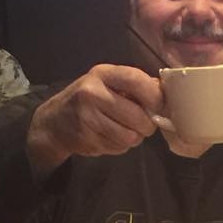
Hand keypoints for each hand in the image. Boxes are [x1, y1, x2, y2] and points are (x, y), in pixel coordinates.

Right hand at [27, 65, 162, 176]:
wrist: (55, 121)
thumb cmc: (90, 100)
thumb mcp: (109, 84)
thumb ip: (136, 86)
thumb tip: (166, 93)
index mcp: (103, 74)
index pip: (136, 80)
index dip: (155, 96)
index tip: (159, 105)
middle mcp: (92, 92)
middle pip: (138, 116)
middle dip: (147, 125)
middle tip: (142, 124)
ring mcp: (87, 117)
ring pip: (130, 136)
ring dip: (134, 137)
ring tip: (124, 130)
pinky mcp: (87, 139)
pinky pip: (119, 148)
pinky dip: (121, 146)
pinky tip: (110, 136)